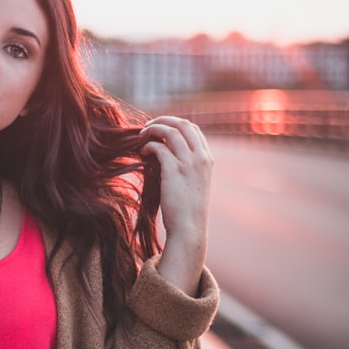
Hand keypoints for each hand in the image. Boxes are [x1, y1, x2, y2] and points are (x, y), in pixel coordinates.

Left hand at [138, 116, 213, 294]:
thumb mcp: (193, 183)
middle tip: (147, 128)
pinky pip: (159, 147)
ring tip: (141, 136)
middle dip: (163, 121)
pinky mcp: (173, 170)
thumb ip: (187, 166)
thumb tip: (166, 154)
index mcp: (207, 159)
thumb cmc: (187, 209)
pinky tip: (141, 152)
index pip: (193, 129)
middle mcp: (200, 157)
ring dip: (153, 130)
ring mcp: (188, 163)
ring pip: (170, 131)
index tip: (160, 130)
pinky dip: (148, 145)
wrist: (189, 228)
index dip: (175, 124)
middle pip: (182, 124)